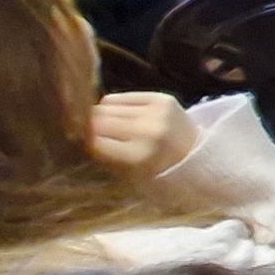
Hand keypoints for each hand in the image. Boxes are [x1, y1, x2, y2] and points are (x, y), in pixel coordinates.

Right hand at [86, 93, 202, 175]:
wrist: (200, 154)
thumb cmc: (159, 174)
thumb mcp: (129, 177)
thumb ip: (104, 157)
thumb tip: (76, 136)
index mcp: (138, 158)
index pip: (93, 143)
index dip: (81, 141)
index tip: (74, 143)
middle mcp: (147, 131)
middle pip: (97, 121)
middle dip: (87, 126)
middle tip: (83, 132)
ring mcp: (156, 111)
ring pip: (106, 105)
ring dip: (99, 115)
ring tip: (102, 124)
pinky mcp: (161, 98)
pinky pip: (122, 96)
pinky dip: (114, 105)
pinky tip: (117, 114)